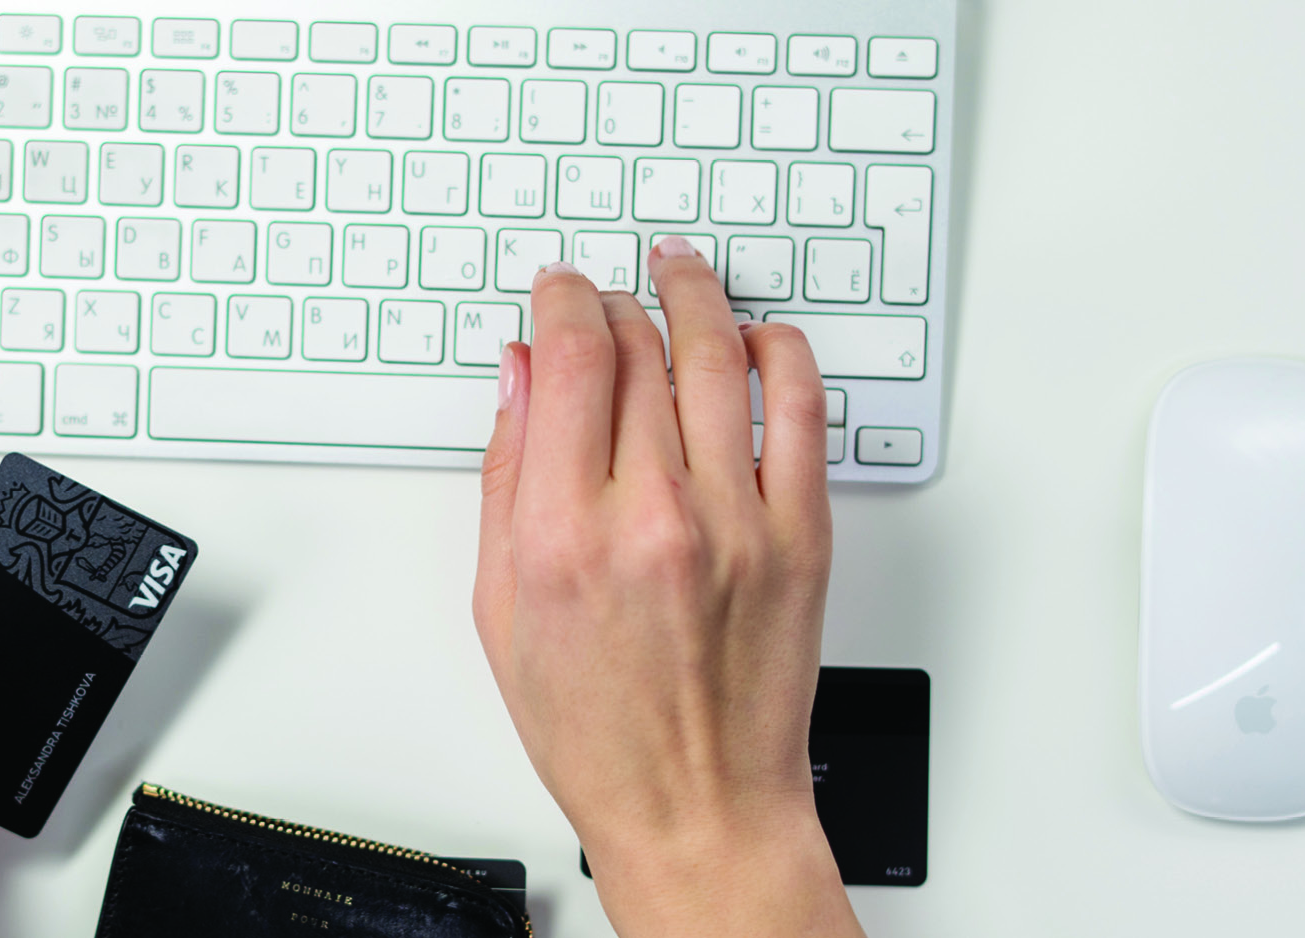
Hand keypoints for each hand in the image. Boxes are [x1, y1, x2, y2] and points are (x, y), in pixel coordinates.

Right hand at [474, 239, 859, 936]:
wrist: (698, 805)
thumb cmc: (598, 729)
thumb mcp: (503, 609)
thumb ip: (507, 479)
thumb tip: (521, 376)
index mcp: (564, 535)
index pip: (572, 359)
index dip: (564, 299)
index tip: (559, 290)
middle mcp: (653, 518)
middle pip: (640, 349)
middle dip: (617, 302)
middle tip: (609, 294)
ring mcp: (738, 522)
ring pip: (719, 358)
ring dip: (696, 297)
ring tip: (681, 272)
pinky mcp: (802, 536)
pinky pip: (802, 409)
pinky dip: (782, 353)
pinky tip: (760, 337)